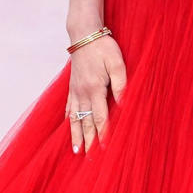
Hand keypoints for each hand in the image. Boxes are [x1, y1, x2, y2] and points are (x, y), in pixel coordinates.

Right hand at [67, 34, 126, 152]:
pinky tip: (69, 127)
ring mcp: (75, 91)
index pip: (100, 117)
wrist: (84, 35)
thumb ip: (121, 85)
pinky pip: (69, 107)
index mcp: (95, 89)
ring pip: (75, 118)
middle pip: (86, 122)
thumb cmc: (103, 47)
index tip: (104, 148)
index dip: (103, 133)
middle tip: (89, 158)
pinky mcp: (72, 87)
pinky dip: (69, 120)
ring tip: (77, 150)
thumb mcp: (117, 64)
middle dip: (88, 141)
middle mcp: (82, 93)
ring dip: (76, 135)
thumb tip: (124, 104)